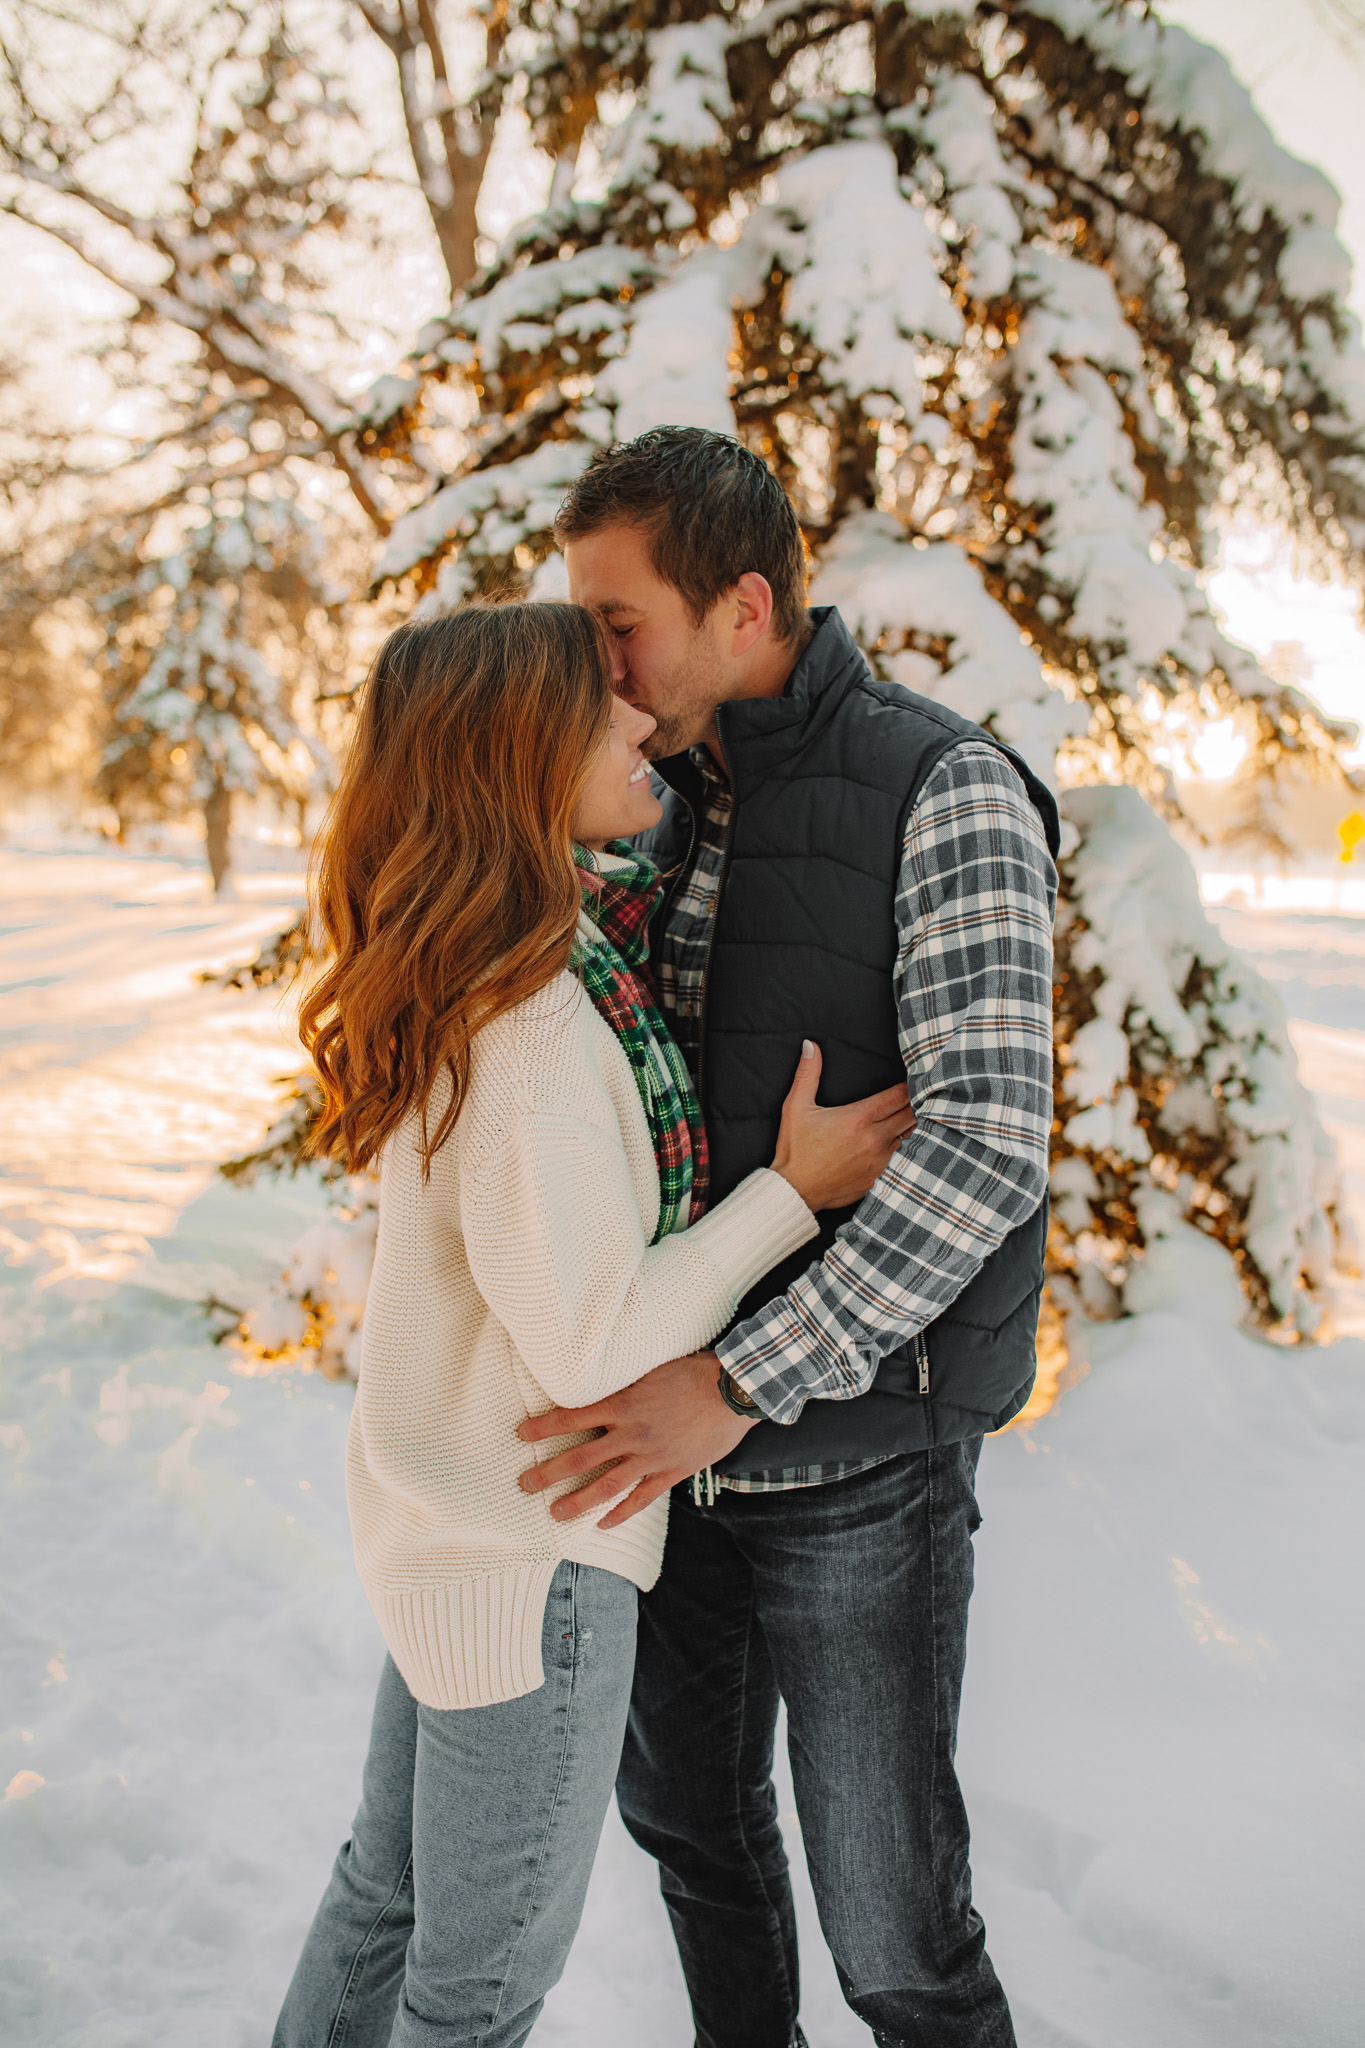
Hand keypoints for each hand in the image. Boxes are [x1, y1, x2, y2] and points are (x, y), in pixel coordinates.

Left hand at [517, 1350, 753, 1527]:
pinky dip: (620, 1513)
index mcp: (623, 1405)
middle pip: (580, 1457)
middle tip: (524, 1483)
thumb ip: (625, 1382)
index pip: (572, 1417)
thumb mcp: (651, 1369)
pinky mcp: (671, 1471)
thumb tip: (601, 1381)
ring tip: (555, 1512)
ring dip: (577, 1501)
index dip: (544, 1427)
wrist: (731, 1391)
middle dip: (549, 1472)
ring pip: (606, 1485)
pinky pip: (641, 1498)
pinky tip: (602, 1524)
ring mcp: (651, 1457)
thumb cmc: (694, 1371)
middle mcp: (631, 1434)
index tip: (522, 1433)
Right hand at [772, 1040, 915, 1210]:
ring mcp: (879, 1162)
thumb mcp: (796, 1107)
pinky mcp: (878, 1179)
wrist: (795, 1190)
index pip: (899, 1096)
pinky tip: (891, 1145)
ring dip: (906, 1128)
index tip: (912, 1081)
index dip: (909, 1086)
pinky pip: (899, 1160)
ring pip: (908, 1138)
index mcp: (858, 1118)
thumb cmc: (795, 1149)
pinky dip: (898, 1150)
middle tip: (913, 1098)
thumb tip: (810, 1045)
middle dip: (913, 1105)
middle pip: (911, 1115)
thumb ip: (807, 1074)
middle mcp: (874, 1139)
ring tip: (904, 1119)